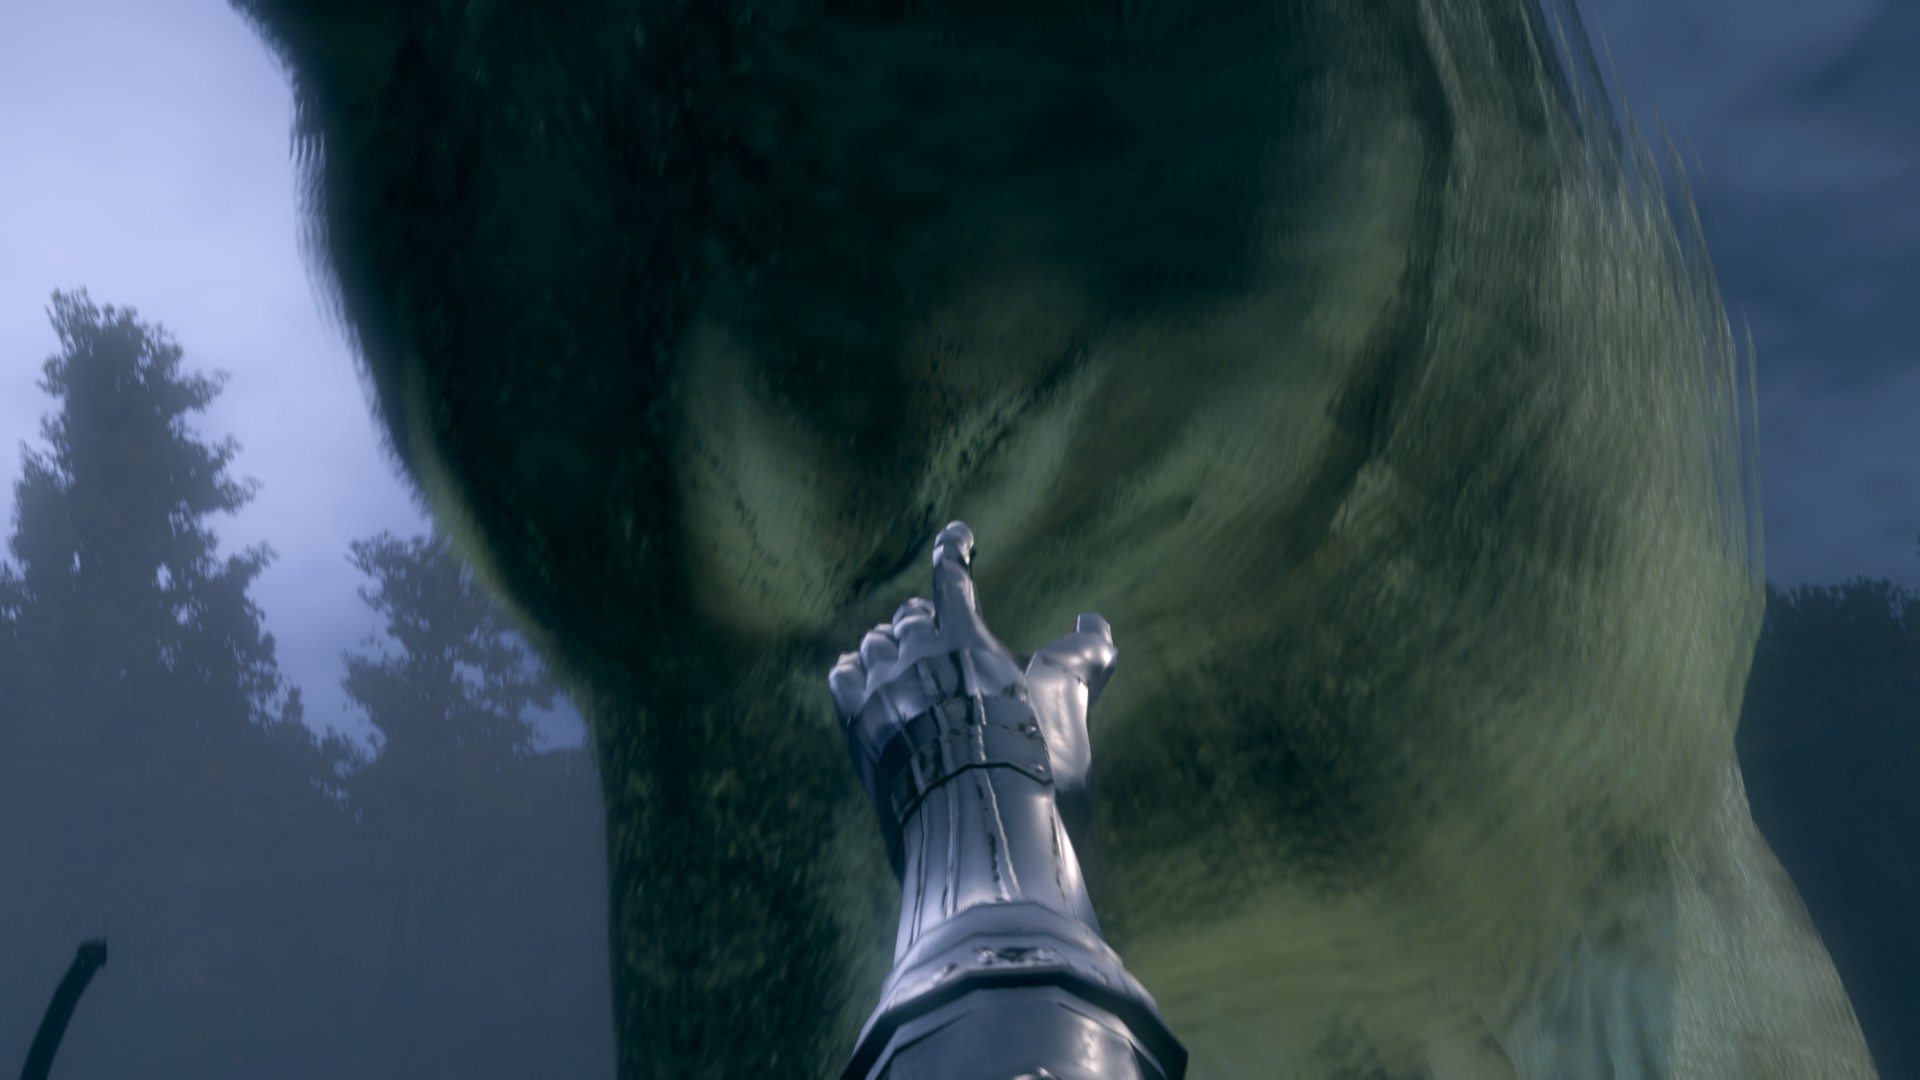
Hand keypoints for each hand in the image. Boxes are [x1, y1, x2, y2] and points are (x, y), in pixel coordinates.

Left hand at [828, 520, 1117, 868]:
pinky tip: (865, 679)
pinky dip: (855, 672)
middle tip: (940, 631)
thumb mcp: (1069, 703)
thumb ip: (1083, 655)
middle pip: (910, 617)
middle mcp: (916, 658)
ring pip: (875, 647)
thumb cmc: (1035, 765)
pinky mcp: (858, 733)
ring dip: (892, 647)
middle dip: (927, 619)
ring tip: (907, 662)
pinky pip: (842, 680)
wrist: (981, 835)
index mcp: (966, 638)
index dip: (954, 549)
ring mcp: (882, 695)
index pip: (950, 575)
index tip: (957, 535)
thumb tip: (1094, 621)